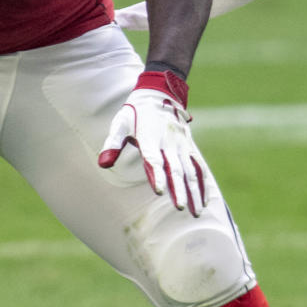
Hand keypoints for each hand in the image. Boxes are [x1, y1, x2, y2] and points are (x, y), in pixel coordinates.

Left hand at [98, 69, 206, 213]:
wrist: (159, 94)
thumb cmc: (135, 113)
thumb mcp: (120, 123)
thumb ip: (112, 144)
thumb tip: (103, 164)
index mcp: (150, 137)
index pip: (154, 159)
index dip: (157, 175)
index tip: (160, 191)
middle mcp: (169, 142)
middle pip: (175, 168)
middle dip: (179, 189)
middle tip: (180, 208)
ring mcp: (182, 145)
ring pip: (190, 170)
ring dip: (194, 191)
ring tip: (195, 212)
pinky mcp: (189, 147)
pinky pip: (199, 167)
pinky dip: (202, 183)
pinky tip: (203, 201)